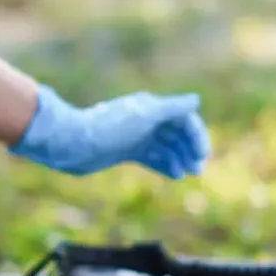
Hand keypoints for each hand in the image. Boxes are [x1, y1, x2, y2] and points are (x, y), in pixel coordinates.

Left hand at [8, 85, 210, 178]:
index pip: (182, 118)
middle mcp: (145, 119)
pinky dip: (164, 165)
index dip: (195, 134)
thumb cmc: (109, 127)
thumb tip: (195, 100)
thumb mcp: (144, 116)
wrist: (74, 143)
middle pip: (176, 133)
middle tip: (197, 169)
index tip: (202, 155)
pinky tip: (174, 175)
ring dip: (180, 158)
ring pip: (165, 146)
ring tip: (188, 173)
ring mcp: (135, 135)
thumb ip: (171, 108)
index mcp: (150, 106)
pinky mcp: (125, 150)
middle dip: (189, 149)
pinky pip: (151, 157)